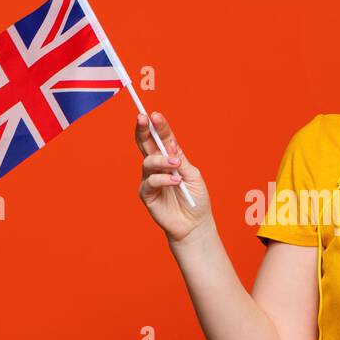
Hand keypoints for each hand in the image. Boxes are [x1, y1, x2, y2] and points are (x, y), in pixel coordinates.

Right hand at [135, 111, 212, 242]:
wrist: (194, 224)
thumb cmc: (195, 199)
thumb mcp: (193, 175)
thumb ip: (180, 160)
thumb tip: (171, 145)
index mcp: (170, 158)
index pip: (162, 138)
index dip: (159, 126)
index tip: (155, 115)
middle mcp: (158, 166)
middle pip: (146, 144)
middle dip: (144, 129)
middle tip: (143, 118)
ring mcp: (150, 179)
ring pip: (148, 161)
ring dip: (161, 160)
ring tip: (175, 165)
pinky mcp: (146, 194)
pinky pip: (150, 182)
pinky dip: (163, 179)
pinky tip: (176, 182)